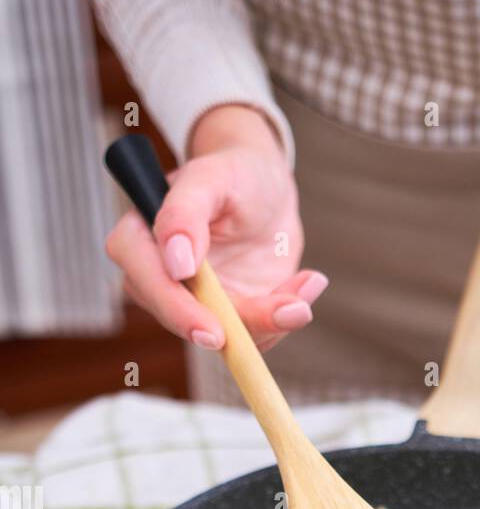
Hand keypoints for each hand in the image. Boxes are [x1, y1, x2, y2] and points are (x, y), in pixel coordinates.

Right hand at [105, 105, 325, 351]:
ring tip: (308, 284)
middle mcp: (161, 278)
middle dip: (240, 325)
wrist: (266, 188)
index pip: (147, 283)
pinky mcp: (229, 316)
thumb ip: (185, 211)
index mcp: (141, 240)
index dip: (178, 312)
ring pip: (227, 336)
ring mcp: (195, 303)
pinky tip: (305, 283)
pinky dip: (285, 314)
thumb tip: (177, 263)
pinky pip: (254, 334)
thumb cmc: (234, 172)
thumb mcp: (212, 177)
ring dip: (272, 320)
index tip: (214, 332)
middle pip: (187, 321)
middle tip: (290, 312)